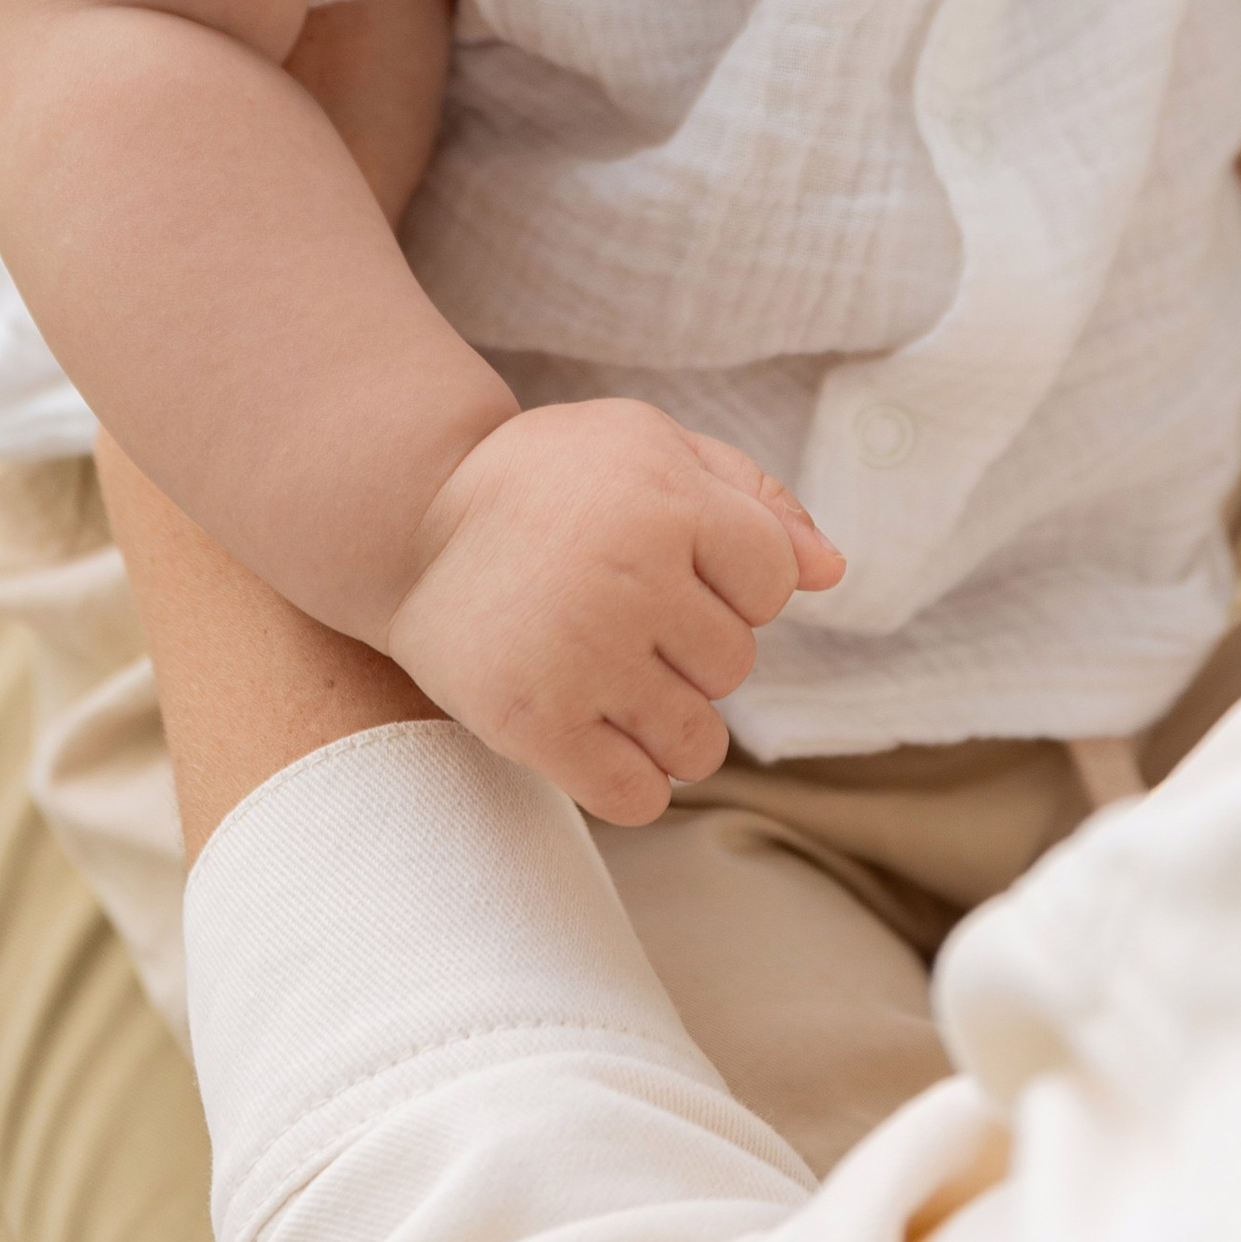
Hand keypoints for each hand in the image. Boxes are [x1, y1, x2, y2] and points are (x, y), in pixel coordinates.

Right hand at [384, 401, 845, 824]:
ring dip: (667, 722)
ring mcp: (581, 658)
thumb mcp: (648, 444)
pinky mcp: (533, 725)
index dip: (733, 579)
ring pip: (699, 744)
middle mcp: (630, 579)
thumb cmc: (548, 481)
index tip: (671, 563)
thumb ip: (753, 497)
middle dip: (693, 646)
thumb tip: (833, 572)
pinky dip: (630, 779)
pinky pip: (639, 797)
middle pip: (735, 664)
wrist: (407, 522)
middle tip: (620, 613)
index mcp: (666, 501)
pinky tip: (594, 734)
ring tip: (610, 677)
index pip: (775, 582)